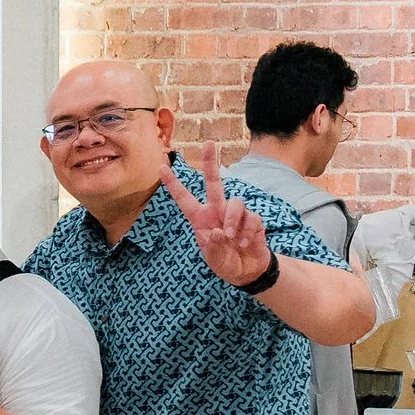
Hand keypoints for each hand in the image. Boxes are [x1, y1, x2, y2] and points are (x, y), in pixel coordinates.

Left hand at [164, 140, 271, 287]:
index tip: (161, 167)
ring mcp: (236, 213)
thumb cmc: (225, 262)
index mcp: (200, 219)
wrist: (247, 271)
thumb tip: (216, 230)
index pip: (184, 199)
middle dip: (211, 162)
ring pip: (235, 202)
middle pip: (214, 182)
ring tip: (231, 240)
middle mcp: (217, 211)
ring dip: (232, 222)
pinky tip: (244, 243)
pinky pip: (251, 218)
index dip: (173, 184)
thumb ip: (211, 247)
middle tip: (209, 143)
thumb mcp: (213, 260)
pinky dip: (246, 232)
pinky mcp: (253, 219)